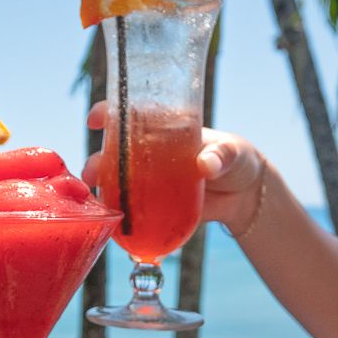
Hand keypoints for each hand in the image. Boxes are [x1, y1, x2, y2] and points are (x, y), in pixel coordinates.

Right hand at [82, 101, 265, 234]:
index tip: (95, 120)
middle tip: (92, 173)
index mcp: (163, 127)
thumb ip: (220, 155)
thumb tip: (205, 165)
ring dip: (103, 189)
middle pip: (114, 151)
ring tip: (99, 200)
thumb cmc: (236, 159)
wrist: (244, 195)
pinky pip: (133, 207)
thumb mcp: (231, 151)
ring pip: (117, 180)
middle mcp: (149, 151)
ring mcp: (150, 178)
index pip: (130, 113)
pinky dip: (121, 215)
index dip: (108, 113)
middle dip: (97, 161)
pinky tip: (114, 223)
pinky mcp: (155, 204)